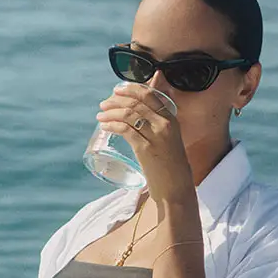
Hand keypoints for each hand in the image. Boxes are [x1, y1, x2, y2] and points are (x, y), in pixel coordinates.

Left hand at [96, 83, 194, 203]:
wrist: (176, 188)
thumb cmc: (172, 167)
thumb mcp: (169, 140)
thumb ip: (157, 128)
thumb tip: (139, 119)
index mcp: (171, 119)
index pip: (150, 95)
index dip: (131, 89)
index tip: (117, 90)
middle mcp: (164, 124)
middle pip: (136, 103)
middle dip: (116, 100)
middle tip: (104, 104)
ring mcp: (155, 136)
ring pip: (128, 114)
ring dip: (111, 112)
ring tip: (100, 115)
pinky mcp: (145, 149)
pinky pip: (124, 130)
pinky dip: (112, 125)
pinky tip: (104, 126)